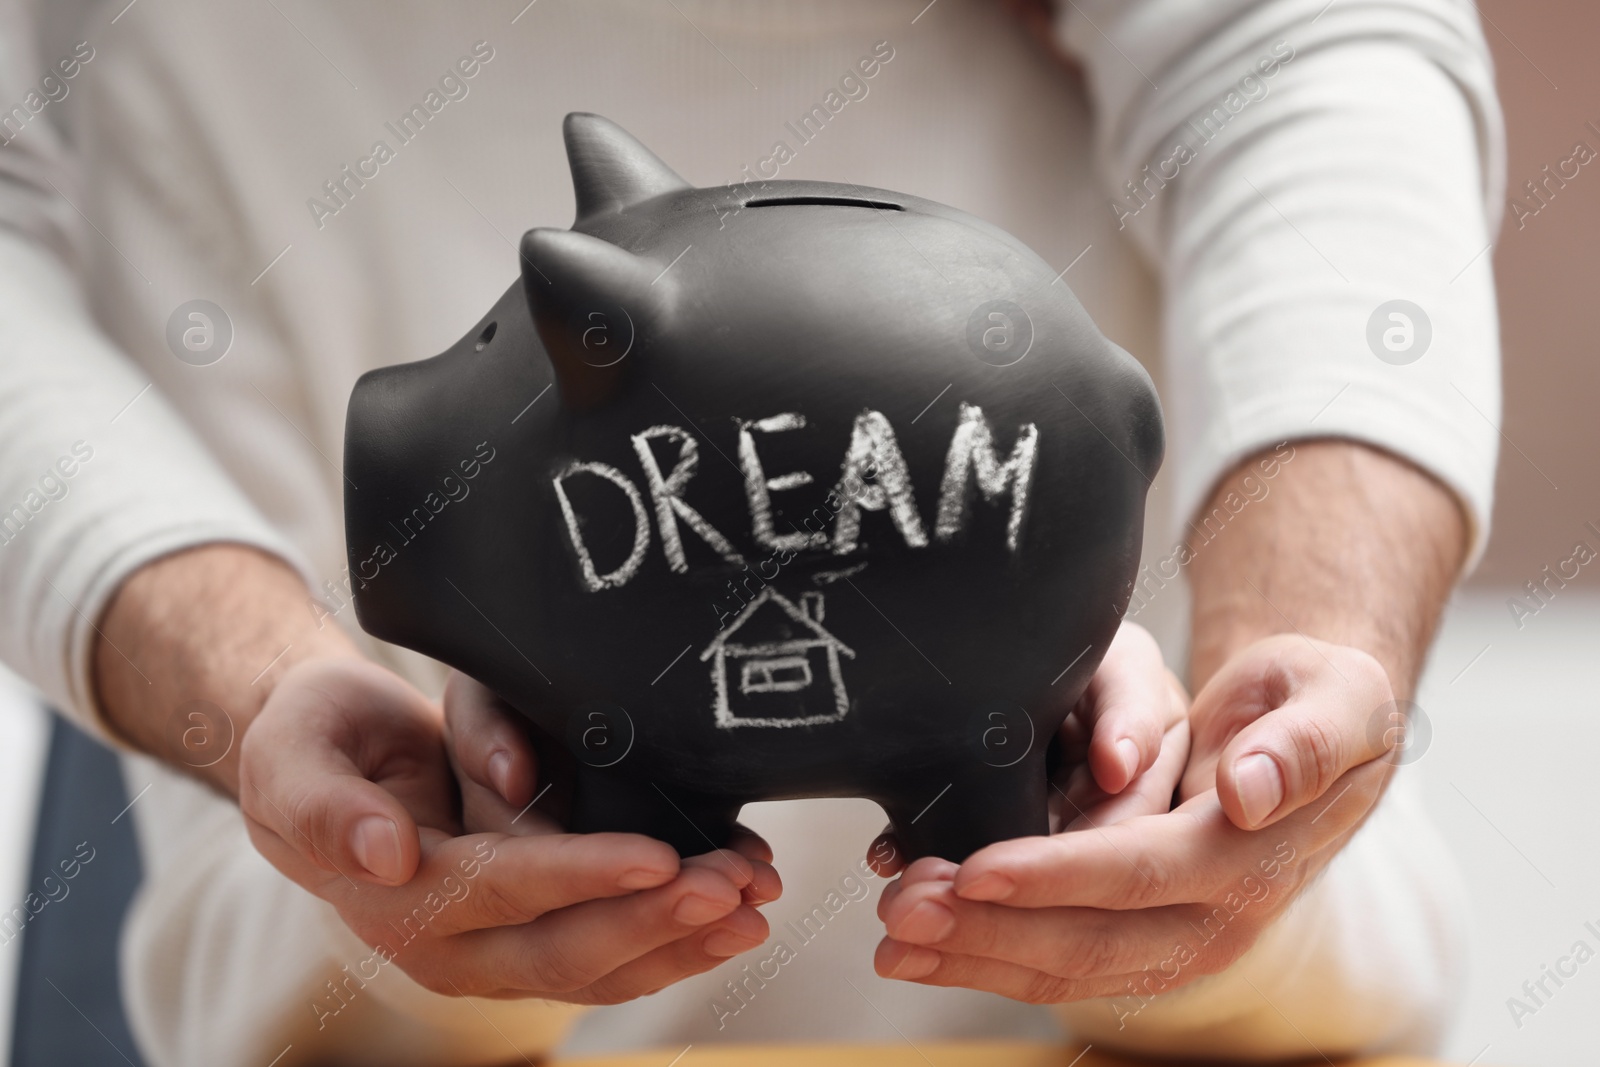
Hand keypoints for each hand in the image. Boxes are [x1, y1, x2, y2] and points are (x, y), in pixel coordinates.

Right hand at [240, 658, 778, 1002]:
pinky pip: (611, 958)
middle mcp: (451, 946)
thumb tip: (388, 857)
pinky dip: (676, 939)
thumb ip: (324, 804)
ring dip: (683, 941)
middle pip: (565, 950)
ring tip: (755, 904)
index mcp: (398, 900)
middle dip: (656, 919)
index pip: (504, 891)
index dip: (582, 876)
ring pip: (600, 968)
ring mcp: (496, 953)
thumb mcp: (293, 754)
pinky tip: (735, 914)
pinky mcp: (532, 938)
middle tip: (734, 884)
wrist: (325, 764)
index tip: (657, 855)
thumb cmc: (312, 743)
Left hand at [872, 632, 1395, 1004]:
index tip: (976, 869)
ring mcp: (1180, 942)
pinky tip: (925, 952)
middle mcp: (1215, 918)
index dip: (1056, 875)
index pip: (1141, 873)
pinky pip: (1062, 966)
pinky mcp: (1146, 944)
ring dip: (974, 957)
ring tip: (892, 938)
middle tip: (901, 909)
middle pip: (1090, 940)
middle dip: (988, 930)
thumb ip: (1305, 742)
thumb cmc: (1320, 703)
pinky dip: (989, 960)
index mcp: (1249, 856)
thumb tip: (1251, 792)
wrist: (1325, 741)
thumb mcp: (1337, 698)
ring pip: (1066, 969)